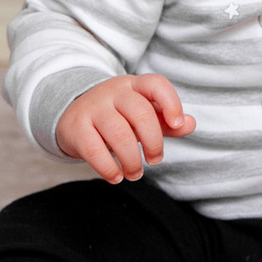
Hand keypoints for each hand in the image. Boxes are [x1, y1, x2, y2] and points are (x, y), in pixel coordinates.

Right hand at [57, 74, 193, 181]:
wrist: (72, 114)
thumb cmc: (117, 116)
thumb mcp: (142, 114)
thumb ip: (166, 121)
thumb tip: (190, 124)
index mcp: (134, 85)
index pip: (156, 84)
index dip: (171, 103)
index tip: (177, 124)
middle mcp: (113, 92)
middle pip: (141, 114)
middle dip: (154, 143)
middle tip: (154, 160)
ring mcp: (93, 108)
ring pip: (119, 134)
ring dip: (132, 161)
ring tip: (135, 174)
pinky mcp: (76, 127)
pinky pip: (94, 150)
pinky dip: (108, 168)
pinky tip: (115, 177)